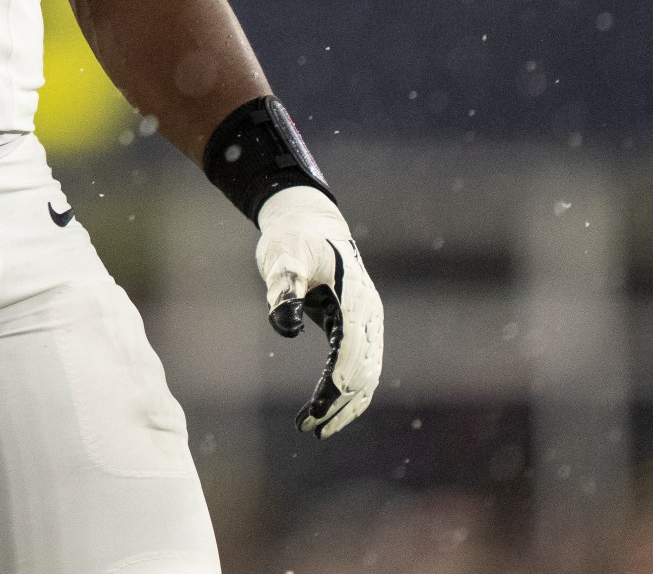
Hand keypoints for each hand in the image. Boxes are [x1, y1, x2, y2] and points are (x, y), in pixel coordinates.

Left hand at [255, 187, 382, 437]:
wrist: (308, 222)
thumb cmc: (293, 239)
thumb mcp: (283, 257)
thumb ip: (284, 287)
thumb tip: (284, 326)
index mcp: (356, 298)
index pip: (350, 351)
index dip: (334, 384)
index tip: (315, 409)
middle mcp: (369, 315)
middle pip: (363, 371)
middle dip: (338, 404)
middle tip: (308, 428)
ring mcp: (368, 323)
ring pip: (366, 376)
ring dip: (345, 406)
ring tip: (316, 430)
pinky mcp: (357, 328)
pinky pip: (360, 368)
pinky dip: (348, 393)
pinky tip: (329, 411)